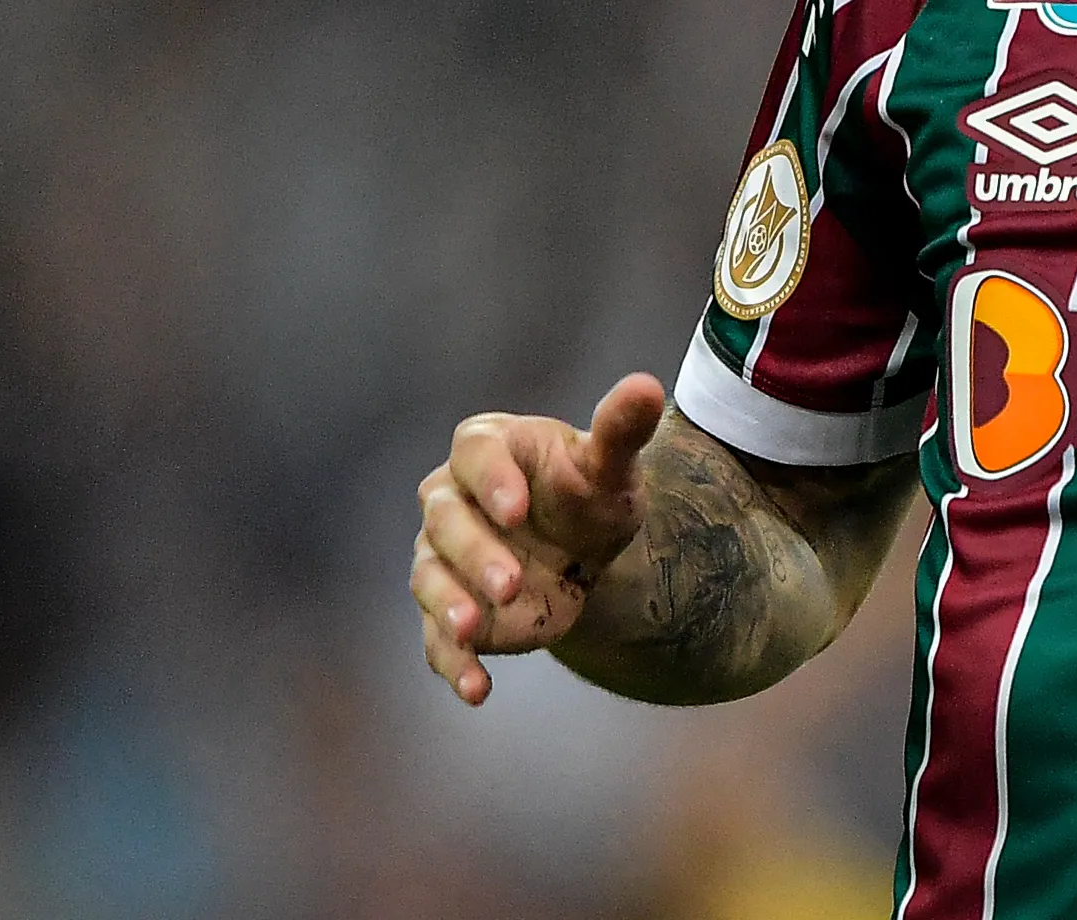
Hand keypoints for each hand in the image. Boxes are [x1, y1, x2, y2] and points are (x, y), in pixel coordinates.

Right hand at [411, 373, 664, 705]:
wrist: (584, 546)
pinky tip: (478, 690)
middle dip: (475, 554)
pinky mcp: (449, 608)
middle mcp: (451, 499)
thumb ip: (621, 429)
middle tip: (511, 584)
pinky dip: (454, 663)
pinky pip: (437, 637)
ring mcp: (442, 557)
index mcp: (487, 448)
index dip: (491, 480)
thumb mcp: (611, 464)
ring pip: (430, 578)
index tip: (518, 509)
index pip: (474, 454)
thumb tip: (646, 386)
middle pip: (445, 521)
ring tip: (474, 630)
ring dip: (449, 606)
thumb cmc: (590, 491)